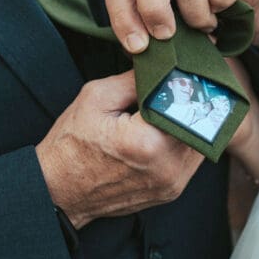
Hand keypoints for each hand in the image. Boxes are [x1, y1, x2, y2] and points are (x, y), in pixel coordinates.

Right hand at [36, 71, 203, 228]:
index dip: (184, 86)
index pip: (187, 103)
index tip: (176, 75)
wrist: (59, 191)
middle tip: (175, 90)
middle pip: (199, 124)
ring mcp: (172, 183)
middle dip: (189, 104)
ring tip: (170, 110)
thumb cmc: (72, 144)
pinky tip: (166, 131)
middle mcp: (167, 167)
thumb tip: (163, 66)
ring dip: (190, 125)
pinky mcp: (171, 192)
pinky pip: (191, 160)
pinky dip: (183, 143)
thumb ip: (135, 80)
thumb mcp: (97, 97)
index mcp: (148, 141)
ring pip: (199, 143)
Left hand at [104, 0, 258, 53]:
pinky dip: (222, 3)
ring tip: (203, 24)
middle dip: (152, 9)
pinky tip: (220, 6)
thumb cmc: (191, 1)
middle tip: (165, 36)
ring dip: (196, 16)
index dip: (122, 17)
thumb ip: (143, 24)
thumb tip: (137, 52)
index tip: (137, 47)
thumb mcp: (162, 7)